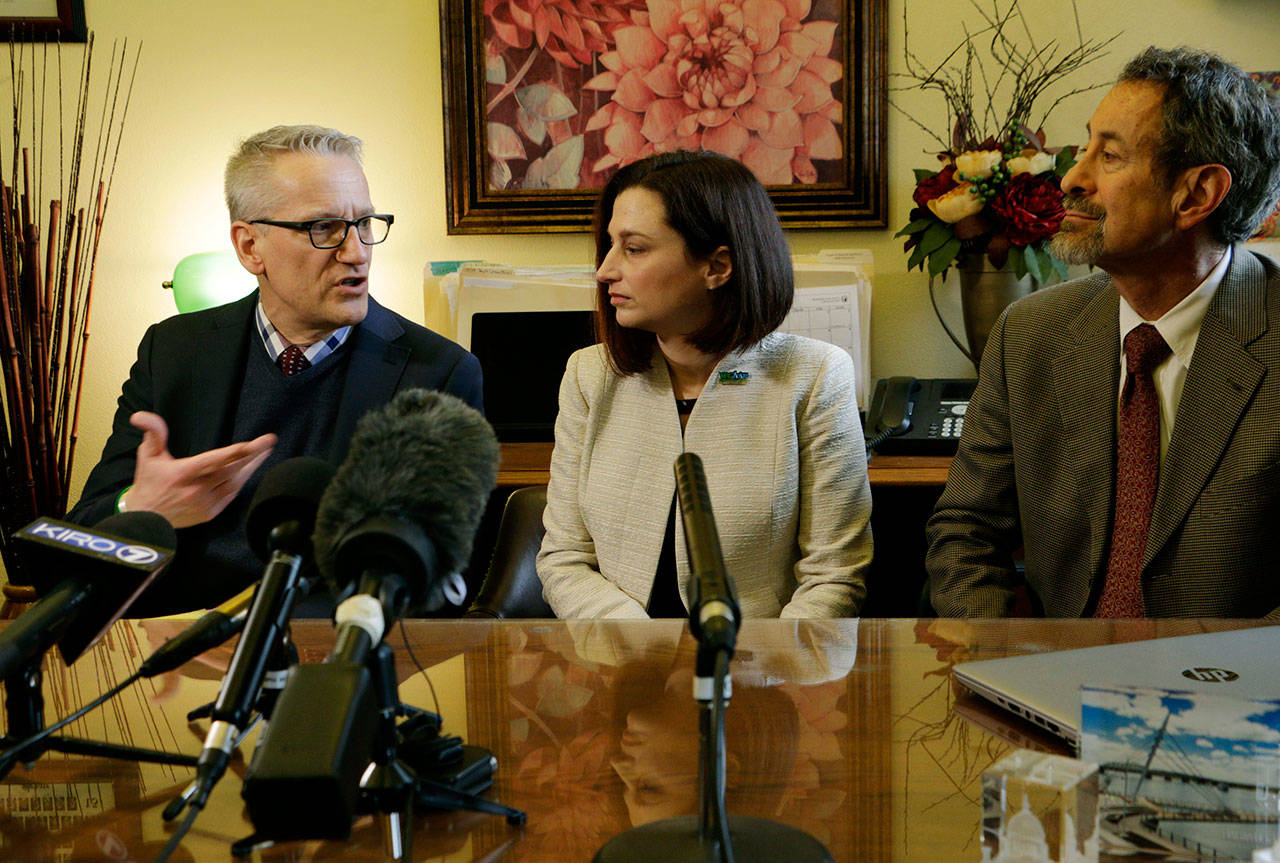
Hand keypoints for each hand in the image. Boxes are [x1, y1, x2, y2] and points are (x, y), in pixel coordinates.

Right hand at [122, 411, 275, 527]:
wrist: (146, 517)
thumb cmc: (149, 482)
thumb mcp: (148, 455)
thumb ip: (153, 433)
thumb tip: (141, 415)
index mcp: (182, 474)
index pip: (214, 461)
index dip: (235, 452)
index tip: (252, 444)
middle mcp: (196, 490)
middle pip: (231, 470)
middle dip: (253, 454)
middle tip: (269, 440)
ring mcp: (205, 503)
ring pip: (236, 483)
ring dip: (253, 466)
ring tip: (266, 451)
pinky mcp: (211, 512)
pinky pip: (233, 494)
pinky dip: (243, 480)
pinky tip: (251, 468)